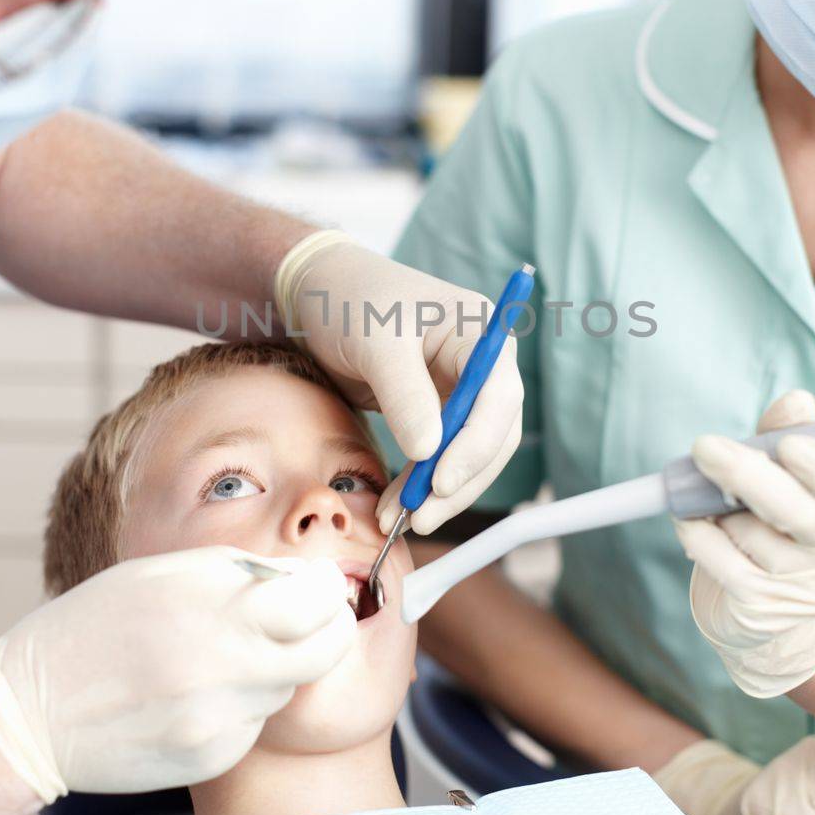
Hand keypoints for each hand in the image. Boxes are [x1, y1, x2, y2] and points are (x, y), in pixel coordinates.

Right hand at [0, 547, 355, 800]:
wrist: (27, 712)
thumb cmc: (92, 627)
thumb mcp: (160, 573)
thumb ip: (237, 572)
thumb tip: (302, 576)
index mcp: (210, 602)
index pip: (316, 602)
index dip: (329, 594)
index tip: (325, 589)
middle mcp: (221, 659)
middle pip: (322, 652)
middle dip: (327, 633)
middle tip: (313, 623)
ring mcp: (218, 715)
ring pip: (285, 689)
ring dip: (273, 669)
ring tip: (222, 657)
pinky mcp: (210, 756)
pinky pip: (252, 726)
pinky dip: (239, 708)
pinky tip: (195, 696)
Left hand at [275, 231, 523, 534]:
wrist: (317, 294)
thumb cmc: (349, 301)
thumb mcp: (375, 343)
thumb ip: (404, 395)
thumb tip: (429, 451)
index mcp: (479, 333)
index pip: (497, 399)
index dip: (476, 445)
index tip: (441, 481)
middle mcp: (480, 364)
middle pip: (491, 436)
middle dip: (457, 481)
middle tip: (418, 517)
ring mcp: (460, 391)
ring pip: (469, 456)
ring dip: (438, 493)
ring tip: (397, 521)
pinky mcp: (437, 413)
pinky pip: (441, 458)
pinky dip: (421, 484)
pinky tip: (396, 507)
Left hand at [673, 391, 814, 696]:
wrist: (768, 601)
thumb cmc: (778, 518)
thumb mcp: (787, 472)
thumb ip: (789, 433)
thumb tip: (796, 402)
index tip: (789, 445)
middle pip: (799, 514)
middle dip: (748, 476)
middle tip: (705, 447)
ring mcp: (800, 585)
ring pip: (751, 536)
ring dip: (716, 508)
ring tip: (707, 497)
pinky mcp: (761, 607)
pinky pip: (721, 562)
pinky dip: (697, 534)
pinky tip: (689, 520)